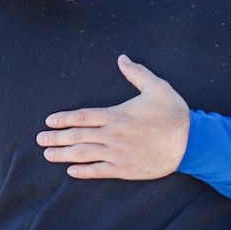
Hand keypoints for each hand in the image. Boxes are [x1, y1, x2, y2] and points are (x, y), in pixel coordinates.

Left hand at [36, 55, 190, 179]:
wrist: (190, 142)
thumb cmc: (173, 113)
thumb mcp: (157, 87)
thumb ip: (137, 73)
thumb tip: (122, 58)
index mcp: (117, 115)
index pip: (83, 117)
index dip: (64, 119)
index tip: (49, 121)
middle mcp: (113, 135)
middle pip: (78, 136)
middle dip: (56, 138)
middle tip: (40, 139)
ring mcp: (117, 154)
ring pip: (84, 154)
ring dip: (64, 155)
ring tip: (48, 155)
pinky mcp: (125, 169)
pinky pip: (99, 171)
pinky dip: (84, 171)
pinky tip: (71, 171)